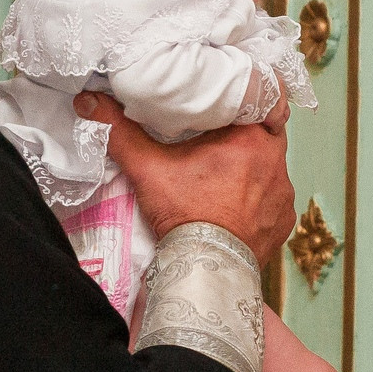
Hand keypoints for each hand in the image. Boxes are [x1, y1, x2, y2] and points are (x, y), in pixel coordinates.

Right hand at [76, 93, 294, 263]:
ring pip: (271, 169)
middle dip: (245, 137)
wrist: (205, 270)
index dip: (242, 102)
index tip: (224, 108)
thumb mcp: (147, 168)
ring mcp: (283, 196)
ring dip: (253, 170)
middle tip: (219, 142)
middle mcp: (276, 164)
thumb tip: (89, 101)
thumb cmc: (183, 215)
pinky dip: (258, 201)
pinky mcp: (282, 223)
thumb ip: (120, 131)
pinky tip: (236, 206)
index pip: (259, 102)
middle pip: (265, 135)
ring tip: (225, 177)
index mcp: (251, 138)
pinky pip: (274, 202)